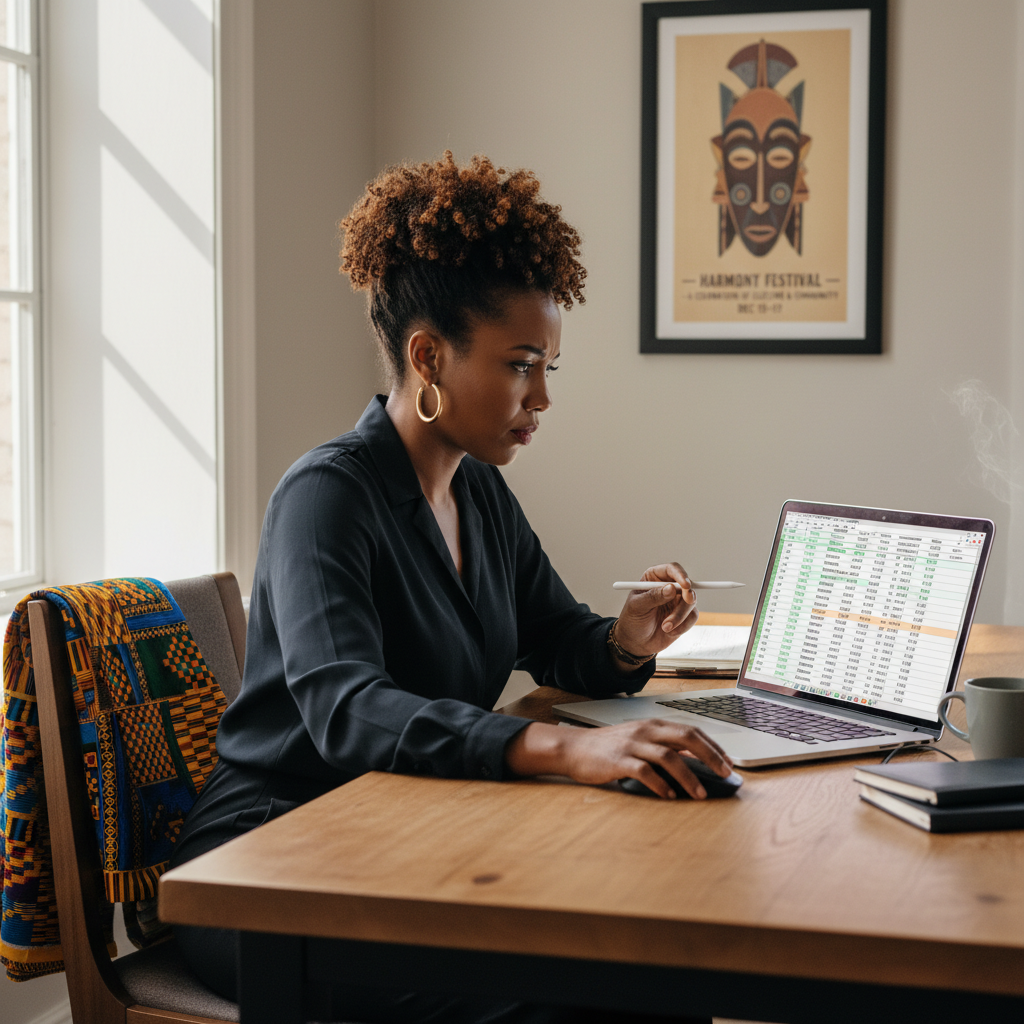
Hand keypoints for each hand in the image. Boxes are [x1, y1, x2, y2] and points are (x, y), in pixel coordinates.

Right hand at [506, 719, 733, 799]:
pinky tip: (669, 796)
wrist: (574, 748)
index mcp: (653, 725)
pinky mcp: (619, 760)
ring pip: (669, 757)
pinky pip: (644, 772)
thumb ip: (663, 745)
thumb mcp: (639, 740)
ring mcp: (632, 745)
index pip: (692, 731)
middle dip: (711, 756)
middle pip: (687, 738)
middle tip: (725, 774)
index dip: (713, 746)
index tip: (729, 762)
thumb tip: (695, 759)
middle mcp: (646, 731)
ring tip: (701, 794)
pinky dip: (660, 785)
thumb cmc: (609, 747)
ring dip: (689, 776)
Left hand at [612, 563, 697, 667]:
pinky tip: (669, 632)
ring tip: (665, 627)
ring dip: (680, 616)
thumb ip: (653, 597)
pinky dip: (683, 626)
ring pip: (691, 602)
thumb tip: (671, 588)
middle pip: (686, 584)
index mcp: (654, 578)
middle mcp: (668, 587)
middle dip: (687, 596)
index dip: (680, 574)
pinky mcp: (684, 615)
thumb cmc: (632, 621)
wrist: (636, 643)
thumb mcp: (637, 607)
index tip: (685, 585)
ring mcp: (677, 601)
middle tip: (686, 602)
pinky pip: (692, 616)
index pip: (671, 569)